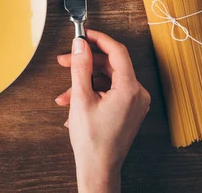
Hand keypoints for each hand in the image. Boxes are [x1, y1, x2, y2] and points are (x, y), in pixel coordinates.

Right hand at [55, 30, 150, 192]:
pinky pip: (110, 92)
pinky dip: (91, 93)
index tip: (84, 34)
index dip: (99, 39)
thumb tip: (80, 45)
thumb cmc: (92, 140)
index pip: (117, 52)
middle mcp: (137, 94)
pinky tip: (73, 104)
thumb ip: (81, 67)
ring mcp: (134, 103)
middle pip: (110, 66)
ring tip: (64, 94)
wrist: (99, 168)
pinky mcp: (128, 110)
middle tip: (64, 62)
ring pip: (107, 80)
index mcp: (130, 88)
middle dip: (85, 63)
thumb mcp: (81, 98)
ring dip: (84, 82)